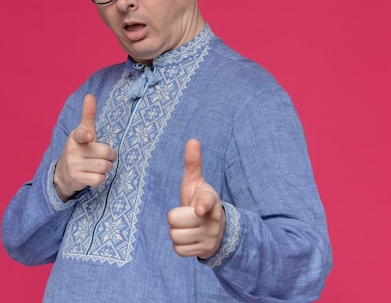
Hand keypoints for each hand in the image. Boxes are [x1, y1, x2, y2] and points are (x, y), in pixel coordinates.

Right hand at [53, 94, 116, 201]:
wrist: (63, 173)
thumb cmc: (79, 149)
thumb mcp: (82, 132)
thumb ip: (88, 115)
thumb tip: (89, 95)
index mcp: (76, 137)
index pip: (82, 134)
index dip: (87, 135)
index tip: (90, 136)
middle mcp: (73, 151)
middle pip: (105, 152)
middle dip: (111, 156)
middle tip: (107, 156)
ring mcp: (74, 165)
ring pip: (104, 167)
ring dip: (107, 167)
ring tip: (101, 165)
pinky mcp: (77, 179)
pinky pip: (99, 179)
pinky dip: (101, 178)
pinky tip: (95, 175)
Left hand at [168, 139, 225, 259]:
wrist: (216, 229)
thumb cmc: (200, 201)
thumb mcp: (196, 183)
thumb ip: (193, 163)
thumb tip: (192, 140)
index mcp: (210, 200)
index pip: (207, 201)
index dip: (201, 205)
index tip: (199, 209)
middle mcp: (212, 219)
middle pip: (175, 220)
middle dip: (174, 218)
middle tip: (184, 215)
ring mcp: (209, 236)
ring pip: (175, 236)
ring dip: (176, 232)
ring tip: (186, 227)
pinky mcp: (204, 251)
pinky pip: (179, 250)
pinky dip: (179, 245)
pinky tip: (188, 238)